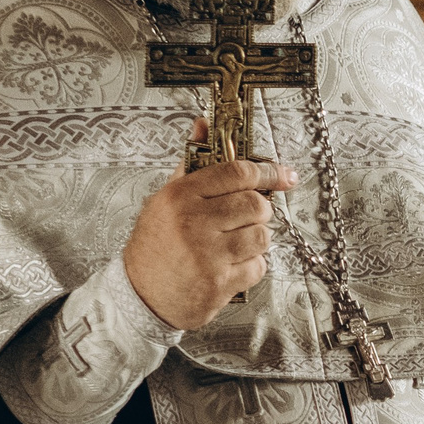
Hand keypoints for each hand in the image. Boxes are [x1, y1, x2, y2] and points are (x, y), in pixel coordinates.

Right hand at [121, 125, 299, 330]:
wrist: (140, 297)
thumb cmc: (155, 247)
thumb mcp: (164, 200)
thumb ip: (191, 164)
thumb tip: (204, 125)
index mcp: (179, 197)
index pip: (237, 172)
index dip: (268, 171)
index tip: (284, 175)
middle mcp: (193, 223)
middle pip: (256, 204)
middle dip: (259, 210)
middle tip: (247, 217)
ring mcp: (207, 255)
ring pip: (262, 235)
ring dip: (255, 239)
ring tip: (233, 243)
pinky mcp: (220, 283)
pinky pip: (258, 266)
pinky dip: (251, 266)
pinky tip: (229, 266)